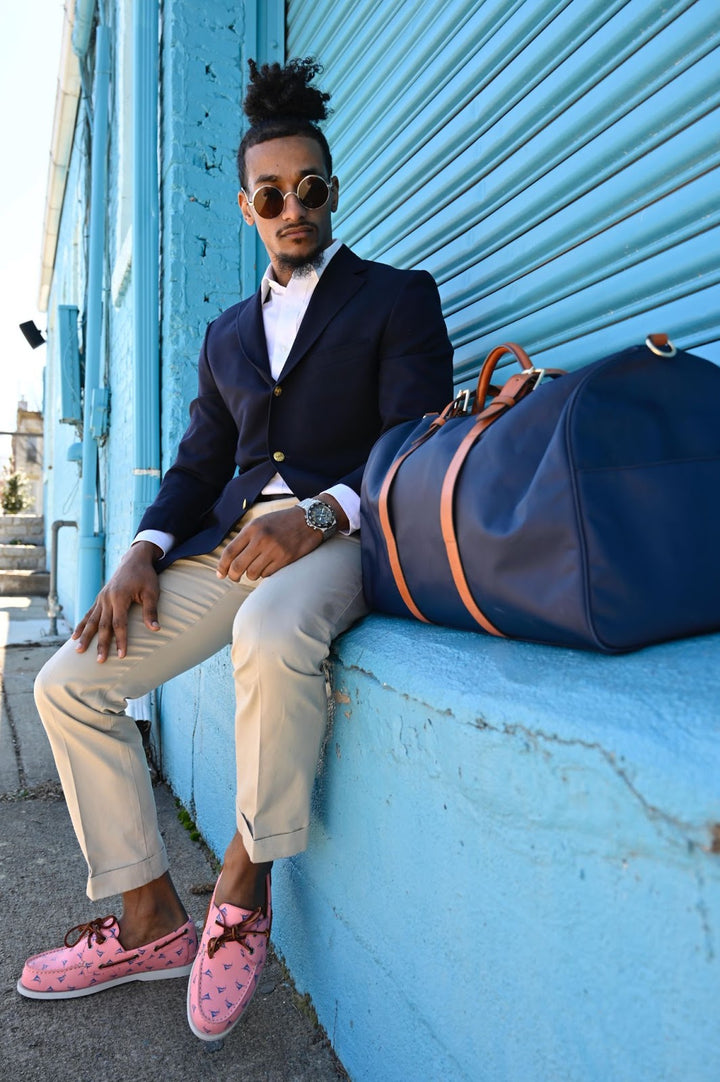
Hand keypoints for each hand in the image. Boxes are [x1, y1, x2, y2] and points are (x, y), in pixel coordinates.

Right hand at [72, 542, 161, 661]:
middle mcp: (107, 598)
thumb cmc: (145, 576)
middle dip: (100, 644)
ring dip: (85, 636)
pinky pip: (88, 613)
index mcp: (119, 597)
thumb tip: (156, 629)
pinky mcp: (100, 598)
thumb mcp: (152, 591)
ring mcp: (101, 598)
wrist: (134, 559)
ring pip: (91, 620)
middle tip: (99, 661)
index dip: (120, 640)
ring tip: (78, 651)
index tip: (121, 655)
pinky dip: (81, 625)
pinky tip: (75, 636)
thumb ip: (151, 611)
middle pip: (102, 625)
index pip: (119, 624)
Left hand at [216, 506, 322, 581]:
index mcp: (252, 529)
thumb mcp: (261, 522)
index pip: (230, 552)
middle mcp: (261, 539)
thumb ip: (246, 538)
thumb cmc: (282, 522)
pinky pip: (267, 574)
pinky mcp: (285, 559)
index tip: (220, 574)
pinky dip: (264, 574)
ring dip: (251, 575)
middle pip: (238, 566)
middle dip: (233, 575)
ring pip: (252, 573)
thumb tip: (230, 559)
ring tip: (255, 569)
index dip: (222, 566)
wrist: (309, 519)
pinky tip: (268, 567)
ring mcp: (273, 550)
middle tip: (234, 578)